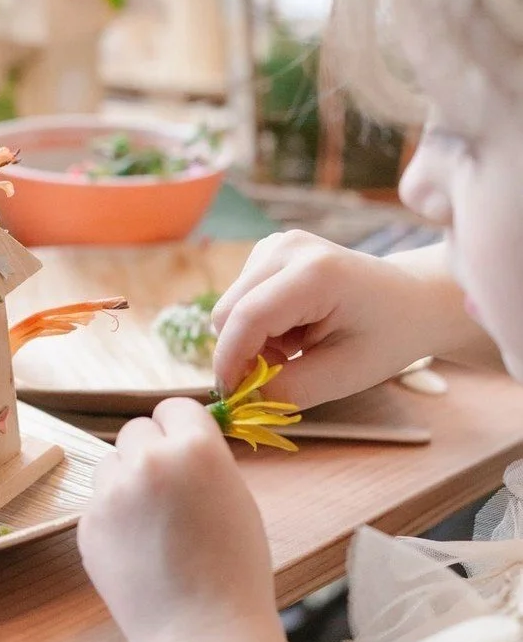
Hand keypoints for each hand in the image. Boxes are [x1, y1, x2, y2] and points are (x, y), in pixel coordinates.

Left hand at [78, 400, 274, 641]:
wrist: (203, 632)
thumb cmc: (235, 570)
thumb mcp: (236, 498)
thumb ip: (202, 462)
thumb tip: (175, 441)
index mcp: (195, 448)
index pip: (174, 407)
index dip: (180, 429)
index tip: (183, 448)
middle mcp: (148, 461)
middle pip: (136, 430)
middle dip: (150, 452)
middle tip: (169, 492)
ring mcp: (112, 493)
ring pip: (111, 463)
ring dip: (127, 482)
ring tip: (154, 526)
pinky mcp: (88, 523)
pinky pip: (98, 503)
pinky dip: (114, 519)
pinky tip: (139, 551)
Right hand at [212, 231, 451, 407]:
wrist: (412, 300)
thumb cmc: (388, 336)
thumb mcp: (345, 375)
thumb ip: (289, 389)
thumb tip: (241, 398)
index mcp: (315, 272)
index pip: (248, 317)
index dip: (230, 361)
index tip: (232, 398)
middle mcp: (287, 247)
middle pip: (228, 311)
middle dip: (242, 353)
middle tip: (279, 377)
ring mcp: (275, 244)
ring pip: (229, 307)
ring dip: (251, 341)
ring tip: (297, 349)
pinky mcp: (269, 251)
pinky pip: (239, 299)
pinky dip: (256, 326)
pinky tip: (293, 330)